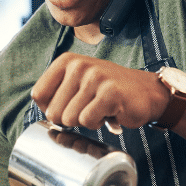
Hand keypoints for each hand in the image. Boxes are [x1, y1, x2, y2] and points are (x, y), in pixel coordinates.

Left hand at [32, 53, 166, 131]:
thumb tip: (43, 113)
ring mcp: (95, 77)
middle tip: (88, 109)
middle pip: (52, 112)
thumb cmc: (107, 91)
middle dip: (69, 119)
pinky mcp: (110, 93)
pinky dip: (97, 123)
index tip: (68, 106)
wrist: (146, 92)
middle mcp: (78, 65)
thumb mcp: (77, 83)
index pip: (38, 95)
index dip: (50, 109)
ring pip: (69, 118)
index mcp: (66, 61)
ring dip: (85, 121)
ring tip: (99, 109)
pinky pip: (87, 121)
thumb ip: (56, 92)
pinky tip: (108, 113)